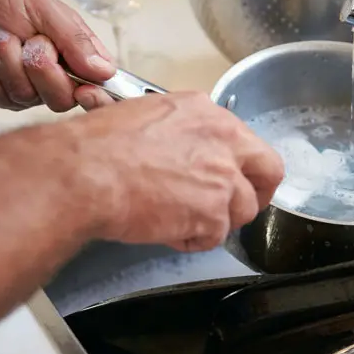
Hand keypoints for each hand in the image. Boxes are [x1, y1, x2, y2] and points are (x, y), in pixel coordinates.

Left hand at [0, 0, 114, 111]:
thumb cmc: (3, 0)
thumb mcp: (46, 10)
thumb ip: (76, 40)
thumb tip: (105, 71)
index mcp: (79, 58)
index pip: (101, 90)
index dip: (97, 98)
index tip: (83, 90)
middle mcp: (58, 79)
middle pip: (62, 99)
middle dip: (40, 67)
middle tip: (30, 42)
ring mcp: (28, 91)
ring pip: (25, 96)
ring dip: (6, 59)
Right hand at [66, 91, 283, 250]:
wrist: (84, 173)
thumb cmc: (99, 147)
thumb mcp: (148, 116)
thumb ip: (183, 133)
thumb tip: (187, 151)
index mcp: (208, 114)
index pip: (248, 141)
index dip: (242, 165)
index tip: (235, 176)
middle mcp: (224, 141)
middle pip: (268, 171)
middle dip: (258, 193)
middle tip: (238, 208)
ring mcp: (223, 178)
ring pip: (243, 210)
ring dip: (217, 221)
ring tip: (182, 220)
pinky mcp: (213, 213)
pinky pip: (215, 236)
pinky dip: (193, 239)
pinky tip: (168, 230)